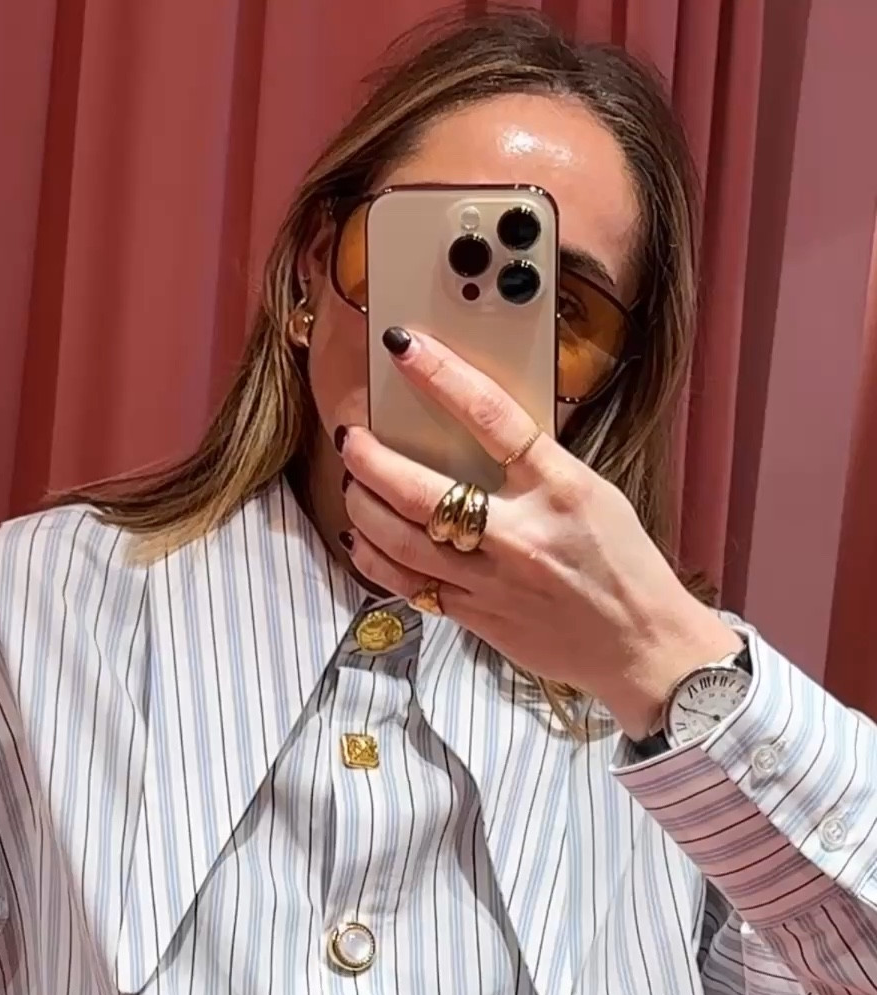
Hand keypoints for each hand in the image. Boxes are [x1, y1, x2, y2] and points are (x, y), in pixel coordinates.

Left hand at [340, 331, 740, 737]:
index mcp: (560, 488)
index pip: (491, 417)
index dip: (441, 376)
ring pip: (401, 542)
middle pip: (421, 490)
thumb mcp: (595, 494)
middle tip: (353, 438)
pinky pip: (410, 586)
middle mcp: (522, 534)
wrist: (641, 645)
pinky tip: (363, 539)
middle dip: (371, 460)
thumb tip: (475, 434)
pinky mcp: (477, 618)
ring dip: (363, 507)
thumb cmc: (623, 564)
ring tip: (354, 484)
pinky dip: (376, 560)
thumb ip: (536, 467)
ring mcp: (494, 582)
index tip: (405, 349)